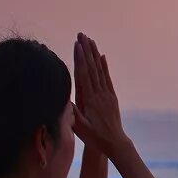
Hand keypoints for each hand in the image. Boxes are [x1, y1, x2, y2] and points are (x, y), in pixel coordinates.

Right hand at [72, 34, 128, 159]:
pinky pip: (107, 78)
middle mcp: (100, 93)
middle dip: (87, 50)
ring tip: (90, 40)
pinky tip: (102, 56)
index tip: (77, 45)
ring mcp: (107, 94)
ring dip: (95, 54)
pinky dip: (104, 66)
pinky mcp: (111, 97)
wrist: (115, 143)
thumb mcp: (79, 127)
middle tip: (82, 35)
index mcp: (90, 99)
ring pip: (100, 70)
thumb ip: (72, 113)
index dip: (80, 59)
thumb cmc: (94, 137)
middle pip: (93, 68)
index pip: (84, 74)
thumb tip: (62, 99)